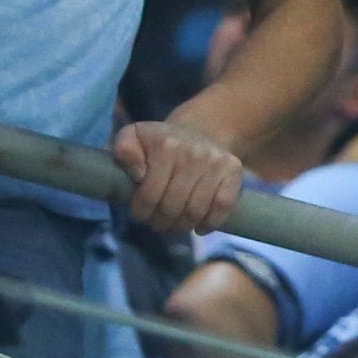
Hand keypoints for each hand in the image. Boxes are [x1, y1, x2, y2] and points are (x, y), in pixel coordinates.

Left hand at [110, 120, 244, 233]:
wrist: (199, 130)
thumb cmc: (159, 141)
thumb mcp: (132, 137)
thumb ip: (124, 150)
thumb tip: (137, 174)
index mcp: (166, 146)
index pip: (151, 194)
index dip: (142, 212)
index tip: (139, 215)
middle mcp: (194, 154)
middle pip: (173, 207)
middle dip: (160, 222)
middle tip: (156, 224)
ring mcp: (216, 163)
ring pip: (196, 211)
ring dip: (182, 227)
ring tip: (173, 226)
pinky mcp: (233, 172)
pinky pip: (223, 207)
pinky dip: (210, 223)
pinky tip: (199, 227)